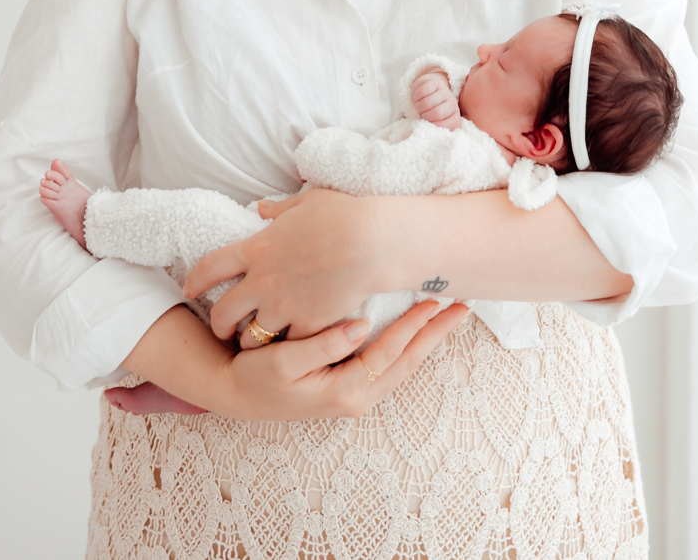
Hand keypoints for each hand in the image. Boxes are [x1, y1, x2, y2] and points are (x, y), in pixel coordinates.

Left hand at [184, 189, 388, 340]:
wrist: (373, 242)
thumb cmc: (343, 215)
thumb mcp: (306, 203)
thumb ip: (278, 211)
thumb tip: (261, 210)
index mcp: (258, 248)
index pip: (210, 267)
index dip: (195, 279)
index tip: (190, 288)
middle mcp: (263, 281)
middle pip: (224, 312)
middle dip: (219, 324)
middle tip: (223, 329)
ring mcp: (284, 306)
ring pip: (252, 337)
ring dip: (252, 340)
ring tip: (257, 343)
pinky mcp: (308, 325)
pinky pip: (288, 345)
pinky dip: (288, 348)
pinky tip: (291, 348)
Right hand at [215, 301, 467, 419]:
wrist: (236, 394)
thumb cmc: (255, 376)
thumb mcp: (282, 362)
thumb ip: (323, 345)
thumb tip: (362, 326)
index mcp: (344, 391)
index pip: (390, 354)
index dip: (414, 326)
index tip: (436, 301)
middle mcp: (356, 396)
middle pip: (406, 362)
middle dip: (435, 334)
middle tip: (461, 306)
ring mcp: (355, 392)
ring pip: (402, 363)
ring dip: (426, 337)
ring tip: (448, 313)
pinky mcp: (349, 382)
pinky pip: (388, 362)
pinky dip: (407, 342)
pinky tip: (418, 326)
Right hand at [411, 72, 462, 128]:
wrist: (428, 91)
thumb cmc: (430, 110)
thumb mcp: (434, 121)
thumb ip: (436, 126)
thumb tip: (432, 129)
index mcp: (455, 116)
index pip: (448, 125)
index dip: (435, 125)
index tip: (429, 122)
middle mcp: (453, 104)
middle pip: (437, 113)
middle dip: (425, 115)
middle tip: (422, 112)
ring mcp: (445, 92)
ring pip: (427, 102)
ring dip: (419, 106)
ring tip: (419, 105)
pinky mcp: (436, 82)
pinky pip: (422, 91)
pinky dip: (416, 96)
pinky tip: (418, 97)